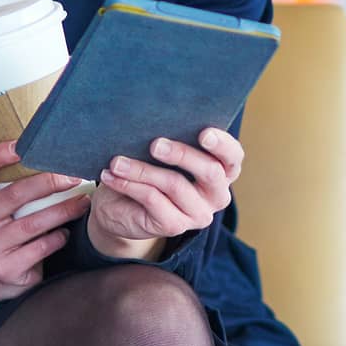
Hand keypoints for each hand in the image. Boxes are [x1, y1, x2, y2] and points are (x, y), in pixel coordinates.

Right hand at [0, 140, 92, 294]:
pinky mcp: (4, 269)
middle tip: (74, 176)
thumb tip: (56, 150)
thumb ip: (16, 181)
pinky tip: (67, 233)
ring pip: (31, 223)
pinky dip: (57, 238)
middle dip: (47, 183)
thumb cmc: (9, 225)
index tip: (22, 144)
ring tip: (83, 202)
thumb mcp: (3, 202)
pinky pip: (38, 249)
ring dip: (62, 211)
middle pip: (13, 194)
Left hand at [89, 127, 243, 248]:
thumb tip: (158, 120)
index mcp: (222, 172)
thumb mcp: (163, 153)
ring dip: (142, 169)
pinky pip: (152, 198)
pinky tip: (111, 175)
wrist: (120, 208)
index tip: (203, 133)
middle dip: (182, 153)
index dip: (222, 144)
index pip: (233, 157)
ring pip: (175, 184)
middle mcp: (216, 195)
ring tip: (117, 161)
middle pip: (210, 172)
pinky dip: (129, 184)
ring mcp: (198, 214)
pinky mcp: (175, 226)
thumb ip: (171, 139)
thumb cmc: (148, 169)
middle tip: (155, 143)